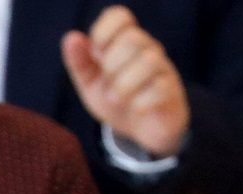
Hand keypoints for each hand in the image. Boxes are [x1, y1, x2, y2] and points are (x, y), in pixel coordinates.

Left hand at [61, 5, 189, 158]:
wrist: (140, 130)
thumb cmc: (115, 98)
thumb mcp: (90, 83)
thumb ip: (79, 62)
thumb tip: (71, 37)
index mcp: (123, 42)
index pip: (118, 16)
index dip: (103, 32)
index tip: (96, 54)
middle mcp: (146, 49)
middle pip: (133, 38)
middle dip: (112, 63)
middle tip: (107, 82)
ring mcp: (162, 68)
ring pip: (149, 61)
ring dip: (125, 84)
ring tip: (116, 98)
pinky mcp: (172, 91)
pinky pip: (161, 88)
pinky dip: (141, 102)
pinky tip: (135, 108)